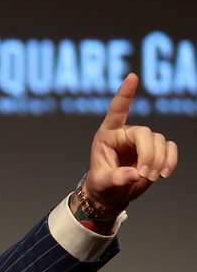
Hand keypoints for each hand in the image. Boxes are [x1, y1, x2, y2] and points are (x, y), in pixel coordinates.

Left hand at [84, 73, 177, 208]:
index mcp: (107, 135)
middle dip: (148, 154)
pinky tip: (163, 174)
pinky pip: (170, 147)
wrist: (111, 194)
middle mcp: (125, 133)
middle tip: (144, 175)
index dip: (124, 94)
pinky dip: (170, 160)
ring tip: (150, 178)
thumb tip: (136, 174)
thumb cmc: (101, 184)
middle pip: (145, 133)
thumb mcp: (102, 182)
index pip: (116, 111)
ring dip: (158, 161)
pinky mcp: (155, 149)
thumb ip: (116, 178)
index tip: (132, 77)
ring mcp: (142, 140)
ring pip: (160, 141)